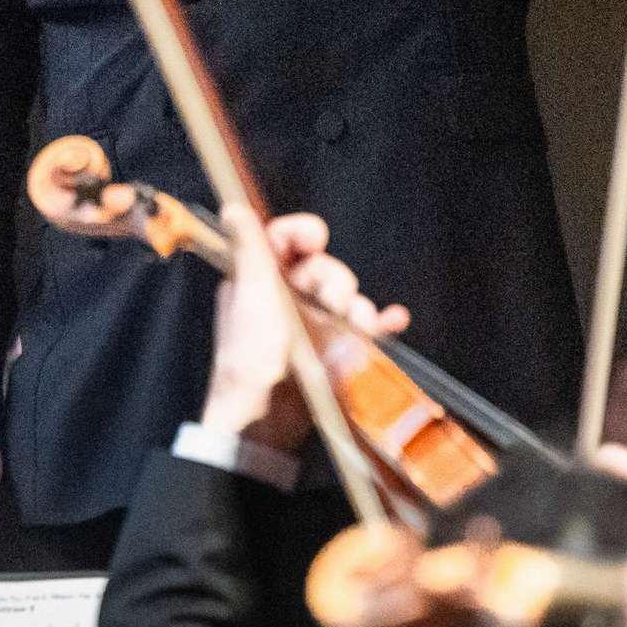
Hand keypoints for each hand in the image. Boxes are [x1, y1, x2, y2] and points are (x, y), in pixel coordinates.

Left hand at [197, 213, 404, 451]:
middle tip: (333, 302)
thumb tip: (233, 208)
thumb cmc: (249, 358)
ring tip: (357, 325)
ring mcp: (309, 324)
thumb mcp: (250, 297)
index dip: (302, 233)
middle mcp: (284, 298)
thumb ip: (251, 251)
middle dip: (334, 280)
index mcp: (258, 280)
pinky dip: (379, 323)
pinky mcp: (330, 350)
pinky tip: (393, 321)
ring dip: (358, 306)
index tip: (316, 238)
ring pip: (345, 297)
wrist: (262, 419)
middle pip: (322, 268)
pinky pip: (362, 329)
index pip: (284, 240)